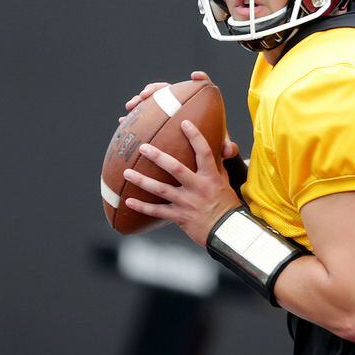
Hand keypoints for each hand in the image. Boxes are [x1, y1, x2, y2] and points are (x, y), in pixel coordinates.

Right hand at [121, 70, 238, 159]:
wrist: (201, 157)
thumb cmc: (212, 148)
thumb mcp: (219, 150)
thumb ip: (227, 149)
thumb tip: (228, 150)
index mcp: (201, 107)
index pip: (203, 87)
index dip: (200, 79)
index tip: (195, 76)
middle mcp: (183, 105)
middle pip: (169, 90)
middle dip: (157, 89)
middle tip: (148, 94)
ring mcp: (168, 112)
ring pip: (153, 100)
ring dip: (140, 100)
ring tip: (132, 105)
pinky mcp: (157, 121)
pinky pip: (143, 116)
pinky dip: (133, 116)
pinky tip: (123, 121)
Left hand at [122, 119, 241, 245]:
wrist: (227, 232)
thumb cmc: (227, 205)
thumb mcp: (226, 183)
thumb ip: (218, 166)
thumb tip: (222, 148)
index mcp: (210, 177)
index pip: (204, 152)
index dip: (195, 137)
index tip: (184, 123)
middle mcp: (198, 188)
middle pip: (176, 168)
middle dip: (158, 157)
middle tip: (143, 147)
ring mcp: (187, 202)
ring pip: (161, 189)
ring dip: (142, 181)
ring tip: (127, 172)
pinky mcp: (180, 216)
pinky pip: (157, 211)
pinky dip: (142, 206)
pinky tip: (128, 201)